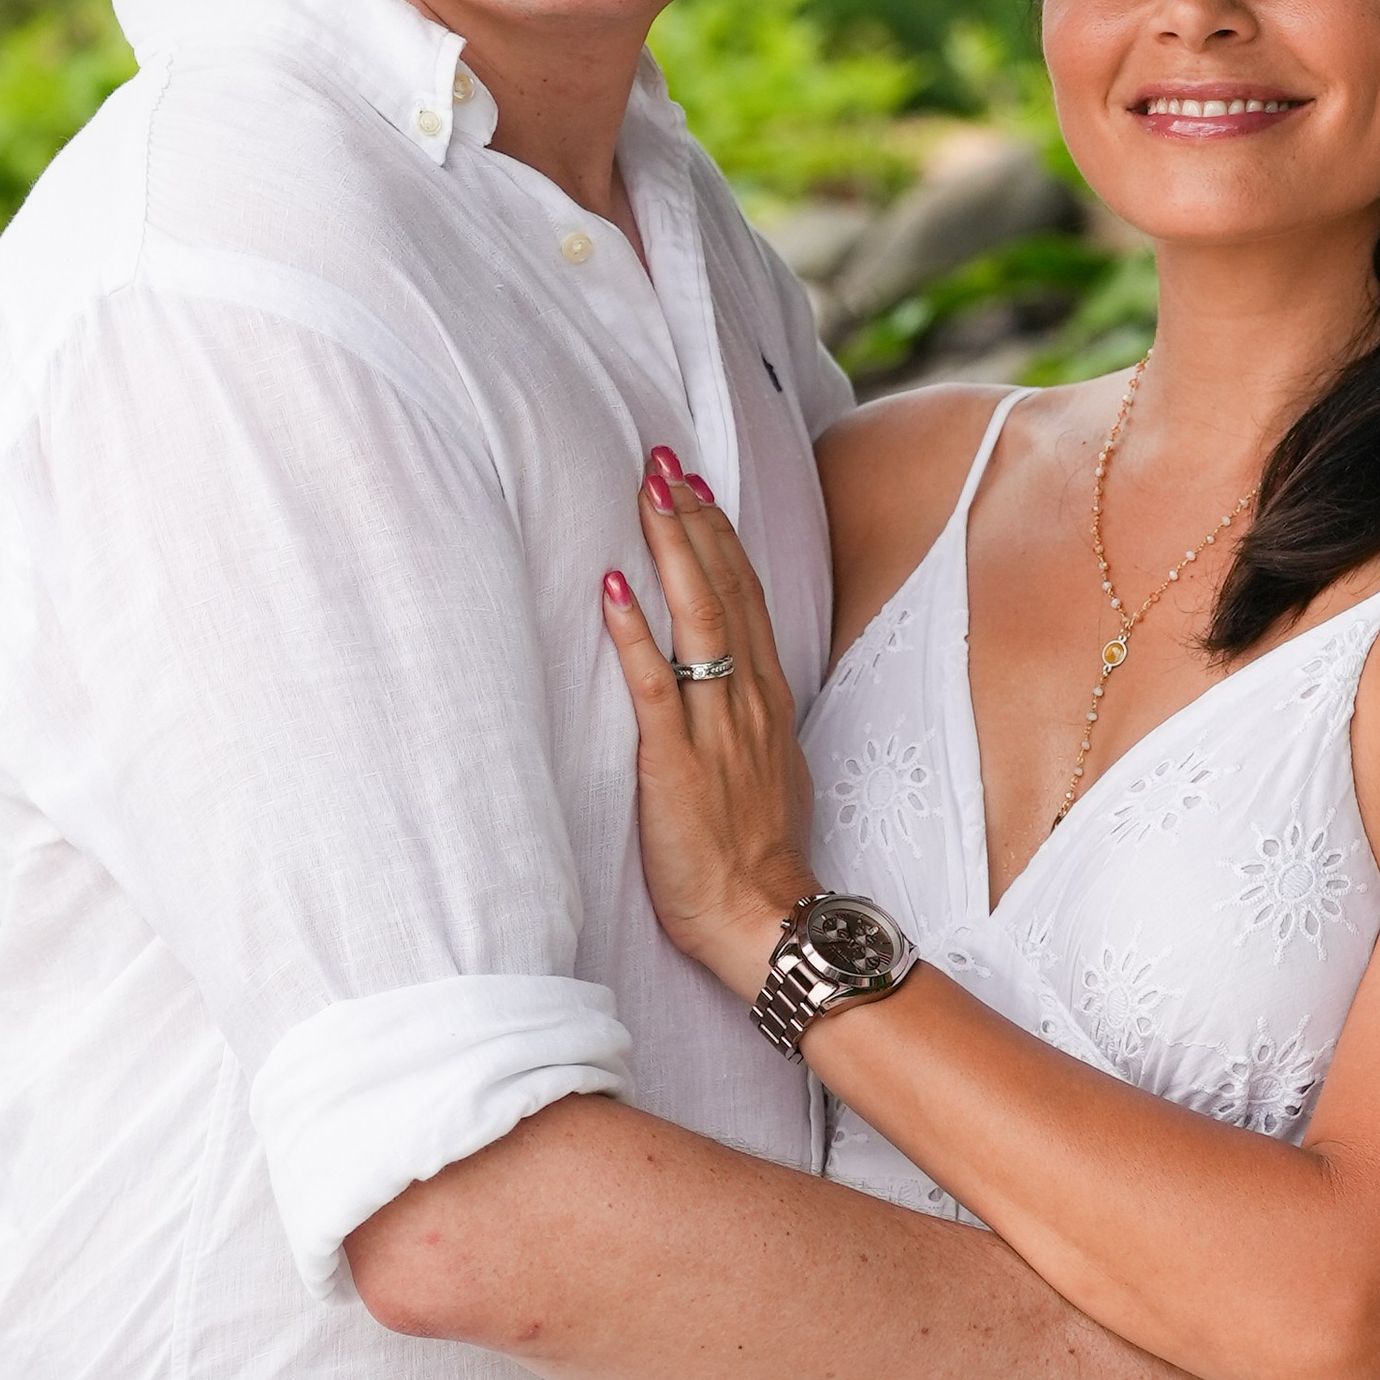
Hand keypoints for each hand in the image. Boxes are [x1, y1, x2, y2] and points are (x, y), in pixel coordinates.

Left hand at [600, 448, 819, 997]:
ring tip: (649, 495)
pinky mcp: (676, 766)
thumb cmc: (755, 854)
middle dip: (694, 520)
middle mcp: (746, 702)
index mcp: (765, 700)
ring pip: (700, 621)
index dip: (719, 536)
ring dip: (673, 552)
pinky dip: (636, 634)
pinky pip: (657, 688)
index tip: (693, 485)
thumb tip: (723, 682)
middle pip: (725, 590)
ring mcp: (716, 731)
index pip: (746, 596)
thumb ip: (743, 718)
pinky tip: (614, 587)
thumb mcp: (765, 768)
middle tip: (663, 460)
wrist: (763, 919)